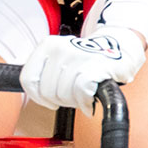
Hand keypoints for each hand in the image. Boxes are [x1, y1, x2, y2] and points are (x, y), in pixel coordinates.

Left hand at [20, 29, 146, 109]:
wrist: (119, 46)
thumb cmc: (87, 59)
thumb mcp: (59, 59)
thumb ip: (44, 74)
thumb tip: (33, 95)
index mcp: (47, 45)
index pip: (28, 79)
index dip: (37, 97)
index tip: (48, 100)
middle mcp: (61, 48)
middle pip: (46, 91)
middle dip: (59, 100)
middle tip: (72, 95)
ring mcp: (78, 56)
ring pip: (63, 94)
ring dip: (74, 102)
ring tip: (82, 95)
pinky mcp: (96, 65)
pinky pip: (81, 91)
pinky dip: (85, 102)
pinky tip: (89, 101)